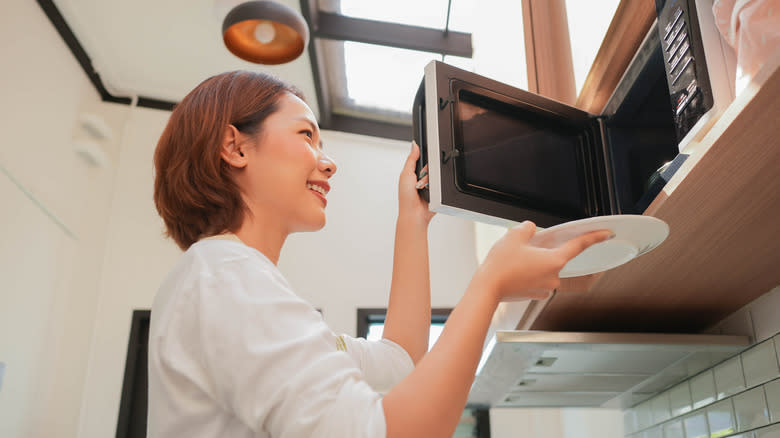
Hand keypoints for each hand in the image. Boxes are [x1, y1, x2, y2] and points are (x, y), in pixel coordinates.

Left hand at [398, 141, 434, 226]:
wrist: (414, 213)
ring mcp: (429, 184)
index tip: (421, 162)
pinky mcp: (436, 190)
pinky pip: (440, 182)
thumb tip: (414, 145)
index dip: (423, 158)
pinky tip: (429, 190)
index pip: (421, 159)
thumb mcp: (406, 174)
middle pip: (429, 165)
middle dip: (425, 171)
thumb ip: (411, 159)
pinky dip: (435, 184)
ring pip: (435, 173)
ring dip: (429, 179)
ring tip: (422, 187)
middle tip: (419, 178)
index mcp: (412, 172)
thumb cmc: (406, 197)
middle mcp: (421, 178)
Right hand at [475, 221, 611, 300]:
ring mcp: (544, 288)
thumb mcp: (514, 236)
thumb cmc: (501, 266)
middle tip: (530, 246)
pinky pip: (537, 279)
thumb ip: (527, 228)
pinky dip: (530, 272)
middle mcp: (553, 276)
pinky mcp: (534, 294)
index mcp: (554, 261)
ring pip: (546, 269)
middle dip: (547, 250)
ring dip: (537, 262)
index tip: (606, 234)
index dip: (594, 237)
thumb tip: (531, 230)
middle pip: (558, 257)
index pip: (579, 246)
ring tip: (517, 258)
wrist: (486, 290)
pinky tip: (516, 267)